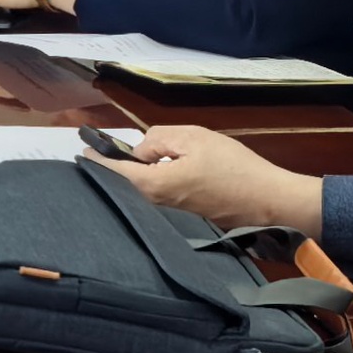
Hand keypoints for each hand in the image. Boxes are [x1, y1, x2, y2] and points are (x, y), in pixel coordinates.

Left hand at [96, 123, 323, 236]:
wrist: (269, 200)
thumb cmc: (233, 167)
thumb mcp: (194, 138)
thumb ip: (159, 139)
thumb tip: (141, 151)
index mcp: (156, 185)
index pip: (115, 174)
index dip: (98, 161)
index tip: (82, 151)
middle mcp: (158, 205)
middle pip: (127, 186)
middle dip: (113, 169)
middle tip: (100, 151)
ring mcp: (173, 213)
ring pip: (144, 191)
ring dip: (133, 176)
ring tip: (125, 158)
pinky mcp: (188, 215)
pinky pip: (160, 196)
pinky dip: (152, 183)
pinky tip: (156, 171)